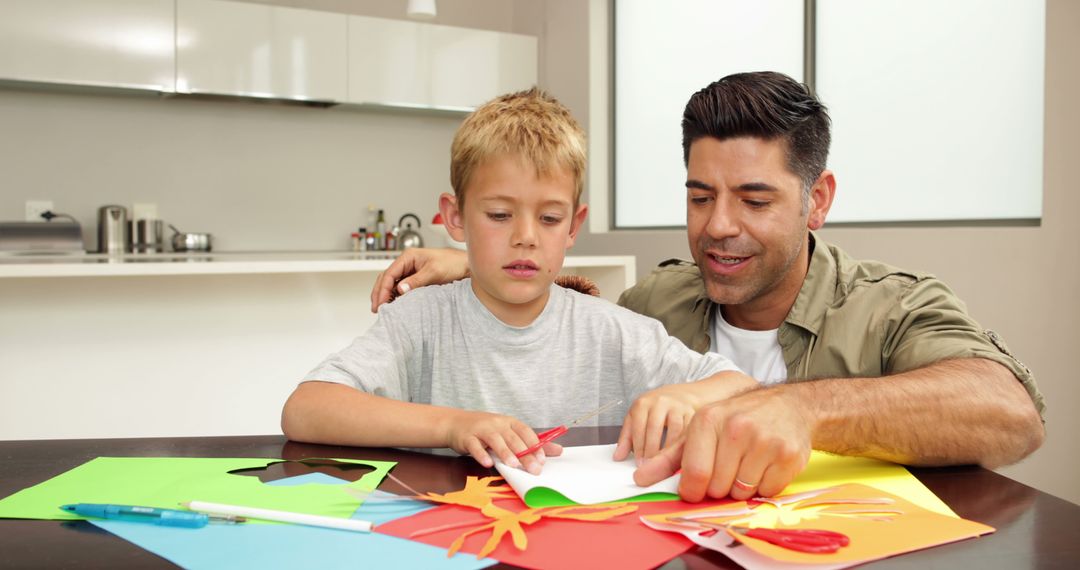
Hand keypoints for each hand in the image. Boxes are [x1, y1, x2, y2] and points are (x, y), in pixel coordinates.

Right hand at [370, 248, 468, 311]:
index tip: (381, 302)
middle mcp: (407, 263)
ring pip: (391, 284)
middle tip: (376, 309)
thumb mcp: (434, 271)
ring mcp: (410, 272)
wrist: (465, 266)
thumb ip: (417, 280)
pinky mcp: (415, 280)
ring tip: (382, 310)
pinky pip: (400, 288)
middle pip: (386, 278)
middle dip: (379, 293)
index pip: (389, 273)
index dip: (382, 289)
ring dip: (385, 296)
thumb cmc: (452, 263)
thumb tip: (400, 289)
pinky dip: (394, 297)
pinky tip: (393, 306)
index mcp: (408, 257)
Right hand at [444, 410, 562, 474]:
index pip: (525, 432)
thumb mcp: (509, 433)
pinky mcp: (467, 438)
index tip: (542, 459)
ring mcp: (482, 430)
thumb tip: (558, 450)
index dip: (534, 445)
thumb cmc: (486, 431)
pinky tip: (488, 463)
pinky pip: (475, 446)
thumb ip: (531, 443)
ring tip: (513, 464)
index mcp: (510, 422)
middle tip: (534, 469)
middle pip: (513, 439)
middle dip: (525, 454)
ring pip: (495, 440)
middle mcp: (497, 424)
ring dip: (505, 452)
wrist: (456, 423)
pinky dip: (481, 454)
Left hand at [613, 384, 701, 462]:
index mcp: (642, 404)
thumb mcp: (636, 418)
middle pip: (654, 428)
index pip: (638, 426)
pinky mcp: (692, 413)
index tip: (639, 463)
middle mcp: (660, 403)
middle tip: (650, 467)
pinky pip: (689, 430)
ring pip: (674, 429)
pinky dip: (685, 445)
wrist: (679, 396)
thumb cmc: (654, 410)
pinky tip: (680, 456)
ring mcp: (677, 407)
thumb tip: (618, 457)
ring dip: (669, 449)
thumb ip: (627, 437)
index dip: (638, 447)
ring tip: (665, 464)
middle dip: (651, 450)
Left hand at [633, 388, 810, 501]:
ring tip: (749, 463)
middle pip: (718, 488)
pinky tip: (767, 465)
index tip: (699, 485)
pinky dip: (766, 486)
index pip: (693, 474)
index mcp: (708, 420)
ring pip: (742, 492)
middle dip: (721, 486)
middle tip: (731, 465)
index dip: (694, 489)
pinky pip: (767, 492)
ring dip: (743, 487)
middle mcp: (736, 427)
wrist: (789, 406)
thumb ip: (669, 457)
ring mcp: (764, 441)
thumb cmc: (739, 419)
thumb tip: (640, 478)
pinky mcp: (788, 455)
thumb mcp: (703, 430)